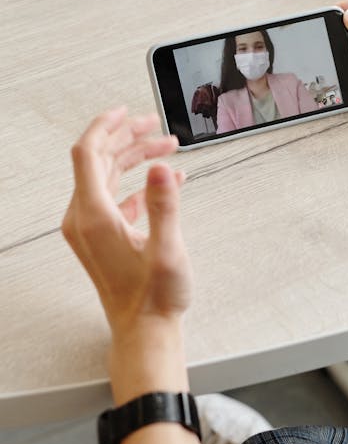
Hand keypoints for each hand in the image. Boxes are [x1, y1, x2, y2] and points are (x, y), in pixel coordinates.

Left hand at [62, 107, 190, 338]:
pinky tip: (166, 183)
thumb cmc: (154, 300)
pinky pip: (116, 198)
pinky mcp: (102, 238)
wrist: (145, 332)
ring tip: (167, 148)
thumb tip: (162, 167)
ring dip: (137, 159)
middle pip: (99, 161)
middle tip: (156, 126)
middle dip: (128, 138)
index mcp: (93, 216)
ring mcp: (91, 229)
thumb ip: (165, 205)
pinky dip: (139, 185)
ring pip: (109, 177)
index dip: (106, 125)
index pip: (88, 154)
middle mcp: (85, 219)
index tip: (126, 111)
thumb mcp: (166, 250)